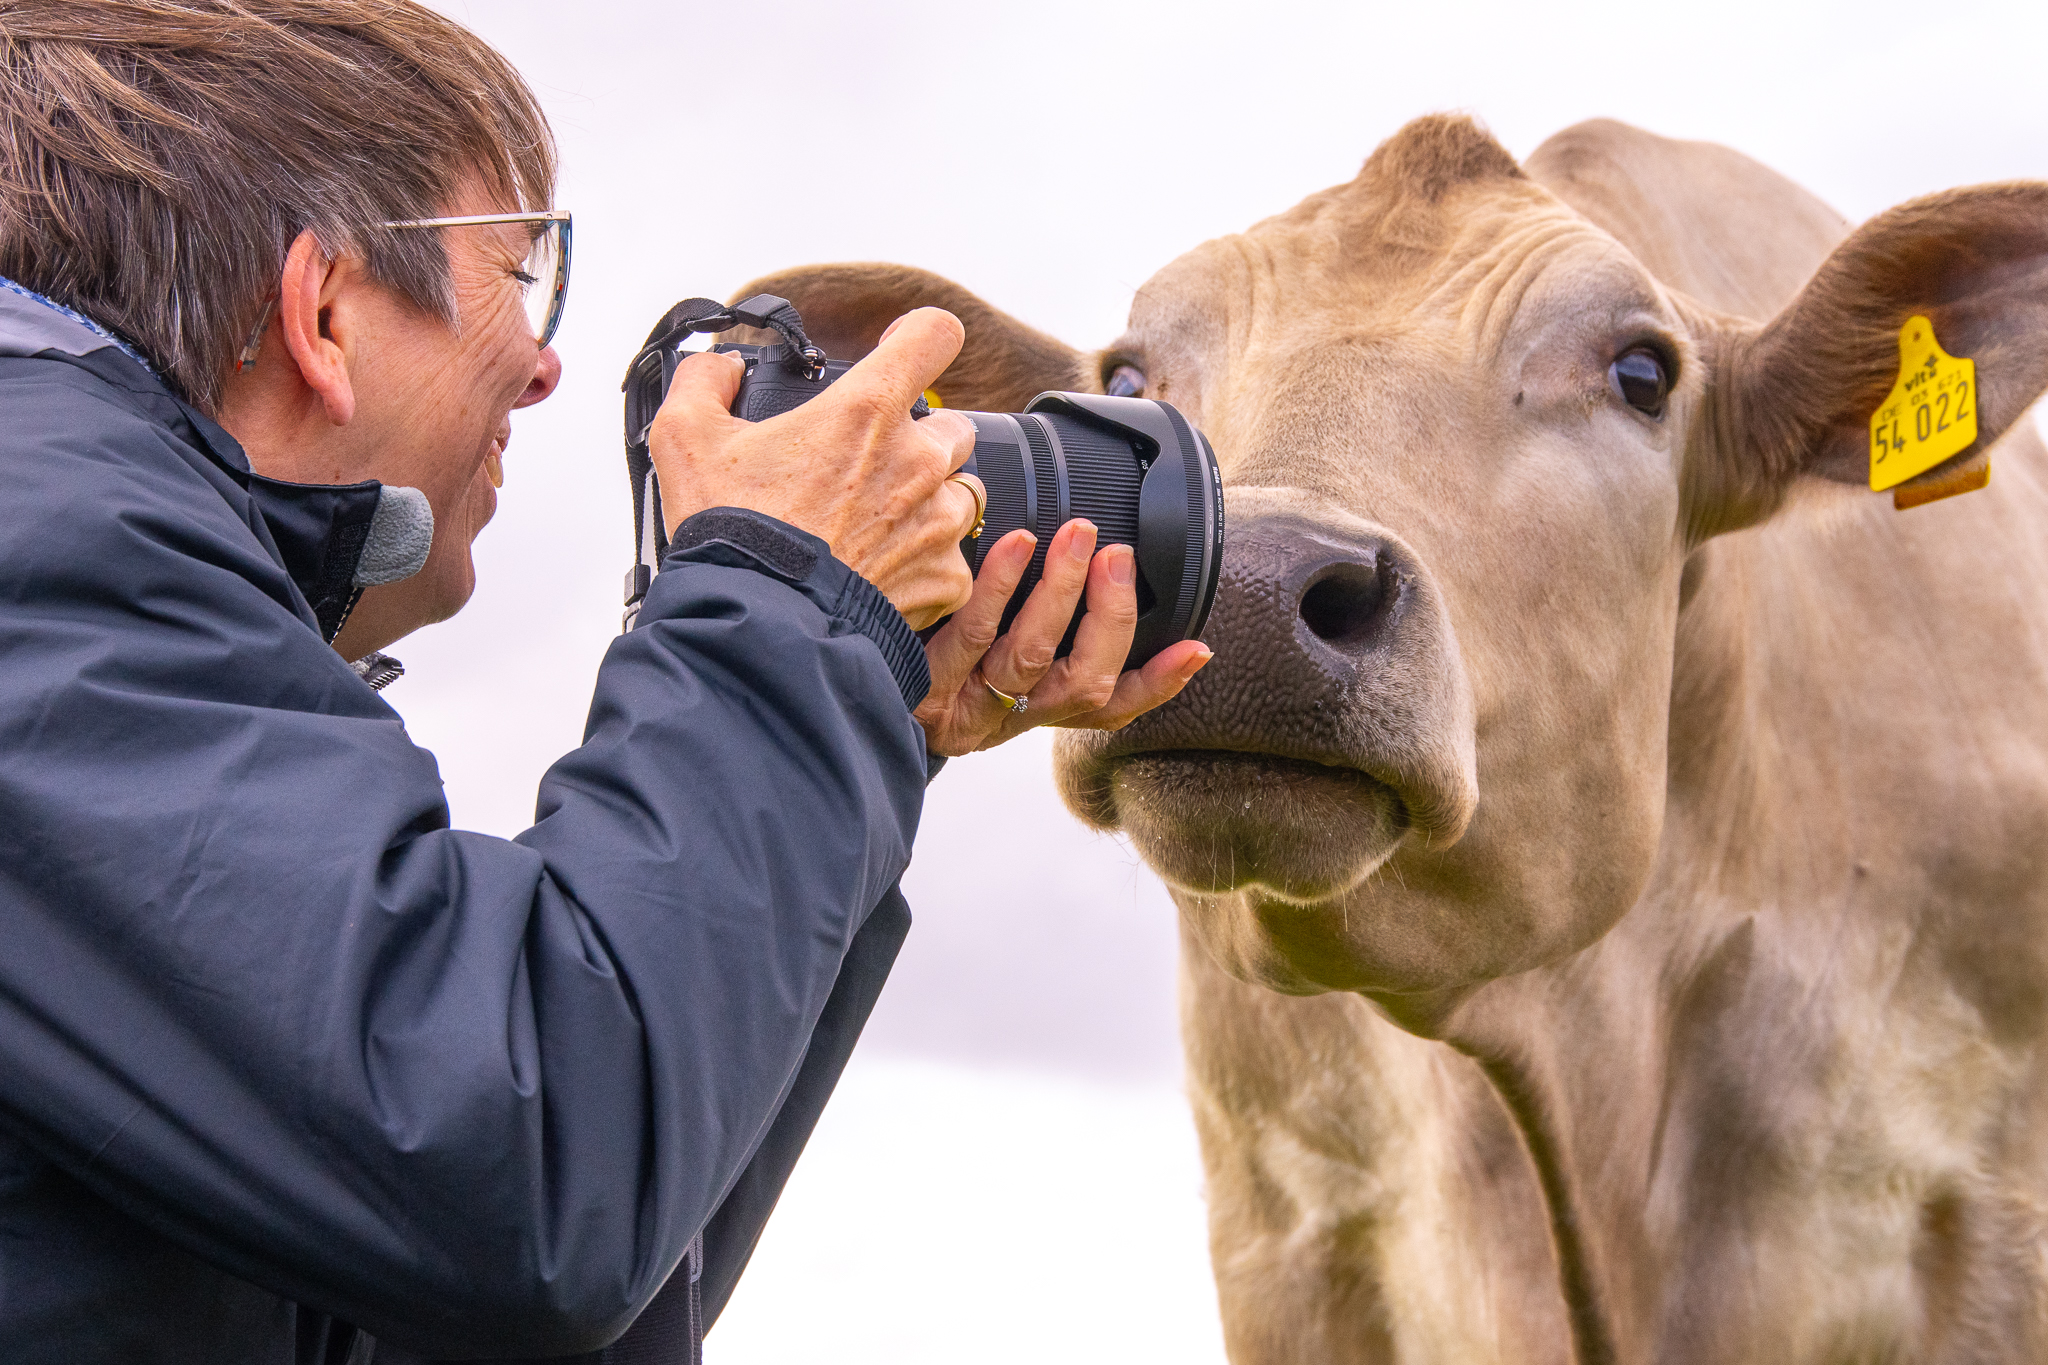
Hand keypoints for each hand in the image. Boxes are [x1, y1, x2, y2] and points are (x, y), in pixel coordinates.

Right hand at [648, 308, 983, 627]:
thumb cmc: (730, 534)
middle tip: (870, 468)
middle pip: (954, 426)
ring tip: (876, 527)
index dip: (918, 336)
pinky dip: (928, 565)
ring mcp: (939, 522)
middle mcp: (917, 460)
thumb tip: (719, 369)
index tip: (900, 351)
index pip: (935, 334)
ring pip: (962, 494)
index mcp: (867, 411)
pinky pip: (955, 560)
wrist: (757, 625)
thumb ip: (703, 382)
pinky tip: (883, 574)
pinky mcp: (947, 578)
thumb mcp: (685, 439)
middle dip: (920, 441)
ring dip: (930, 503)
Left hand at [916, 519, 1213, 756]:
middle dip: (1110, 614)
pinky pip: (971, 636)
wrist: (833, 680)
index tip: (1196, 647)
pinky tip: (1014, 544)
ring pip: (1031, 657)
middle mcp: (1005, 718)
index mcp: (1031, 713)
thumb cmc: (919, 643)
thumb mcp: (984, 643)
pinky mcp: (921, 688)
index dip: (1157, 683)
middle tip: (1117, 554)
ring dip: (1061, 591)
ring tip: (1076, 535)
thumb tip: (1096, 559)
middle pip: (1081, 682)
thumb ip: (1033, 616)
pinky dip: (1001, 588)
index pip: (1108, 709)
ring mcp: (963, 707)